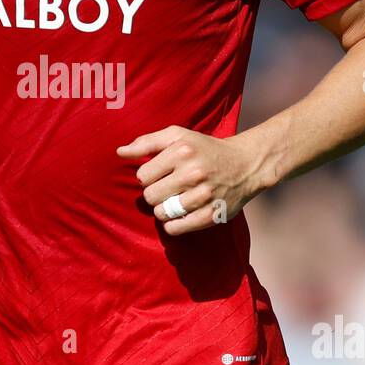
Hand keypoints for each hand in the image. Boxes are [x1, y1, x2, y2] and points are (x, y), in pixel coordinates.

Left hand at [115, 124, 265, 233]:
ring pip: (162, 213)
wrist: (246, 164)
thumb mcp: (178, 136)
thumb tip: (119, 152)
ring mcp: (204, 195)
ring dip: (164, 210)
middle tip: (168, 189)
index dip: (148, 176)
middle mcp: (194, 172)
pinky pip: (176, 228)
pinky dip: (173, 225)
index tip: (160, 174)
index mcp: (182, 150)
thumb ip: (147, 142)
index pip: (142, 176)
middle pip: (150, 196)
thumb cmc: (205, 149)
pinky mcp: (212, 215)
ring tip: (174, 201)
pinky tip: (179, 214)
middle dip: (155, 194)